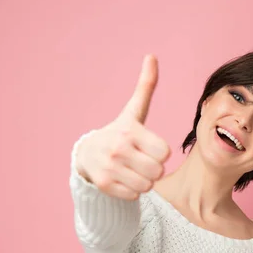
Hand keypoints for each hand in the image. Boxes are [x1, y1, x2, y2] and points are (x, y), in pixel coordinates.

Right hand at [76, 55, 170, 200]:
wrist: (86, 154)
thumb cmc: (119, 133)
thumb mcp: (133, 111)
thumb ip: (146, 86)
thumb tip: (152, 56)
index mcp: (130, 131)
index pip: (165, 152)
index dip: (160, 152)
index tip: (149, 148)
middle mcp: (118, 149)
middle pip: (158, 171)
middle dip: (153, 168)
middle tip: (140, 161)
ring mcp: (110, 168)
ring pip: (147, 186)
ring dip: (144, 181)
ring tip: (132, 170)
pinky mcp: (105, 185)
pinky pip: (134, 196)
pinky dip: (132, 191)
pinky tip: (122, 179)